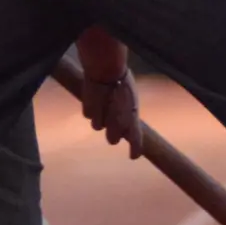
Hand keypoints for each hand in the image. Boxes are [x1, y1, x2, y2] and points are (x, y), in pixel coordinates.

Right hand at [72, 34, 144, 160]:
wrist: (106, 68)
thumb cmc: (122, 78)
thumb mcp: (131, 95)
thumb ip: (129, 110)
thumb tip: (128, 120)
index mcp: (133, 117)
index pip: (136, 140)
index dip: (135, 150)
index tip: (134, 156)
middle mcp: (118, 123)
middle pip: (112, 140)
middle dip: (112, 132)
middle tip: (111, 118)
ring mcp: (102, 119)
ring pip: (98, 127)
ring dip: (99, 119)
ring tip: (102, 102)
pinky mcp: (89, 113)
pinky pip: (89, 116)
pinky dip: (91, 109)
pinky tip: (94, 97)